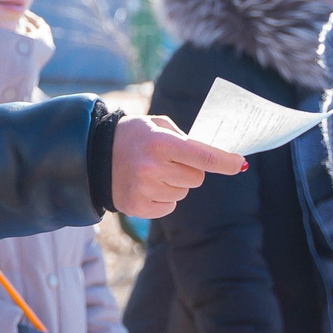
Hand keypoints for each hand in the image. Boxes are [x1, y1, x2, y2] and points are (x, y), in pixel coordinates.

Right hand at [112, 114, 246, 218]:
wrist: (93, 155)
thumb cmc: (133, 136)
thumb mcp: (157, 125)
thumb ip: (187, 138)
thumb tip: (217, 157)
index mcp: (160, 143)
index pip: (203, 157)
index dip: (225, 162)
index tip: (239, 164)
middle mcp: (152, 168)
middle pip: (197, 178)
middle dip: (190, 170)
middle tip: (170, 160)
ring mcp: (144, 189)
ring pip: (183, 192)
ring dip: (175, 183)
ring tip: (152, 172)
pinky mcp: (137, 207)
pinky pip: (169, 206)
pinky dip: (163, 197)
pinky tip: (146, 185)